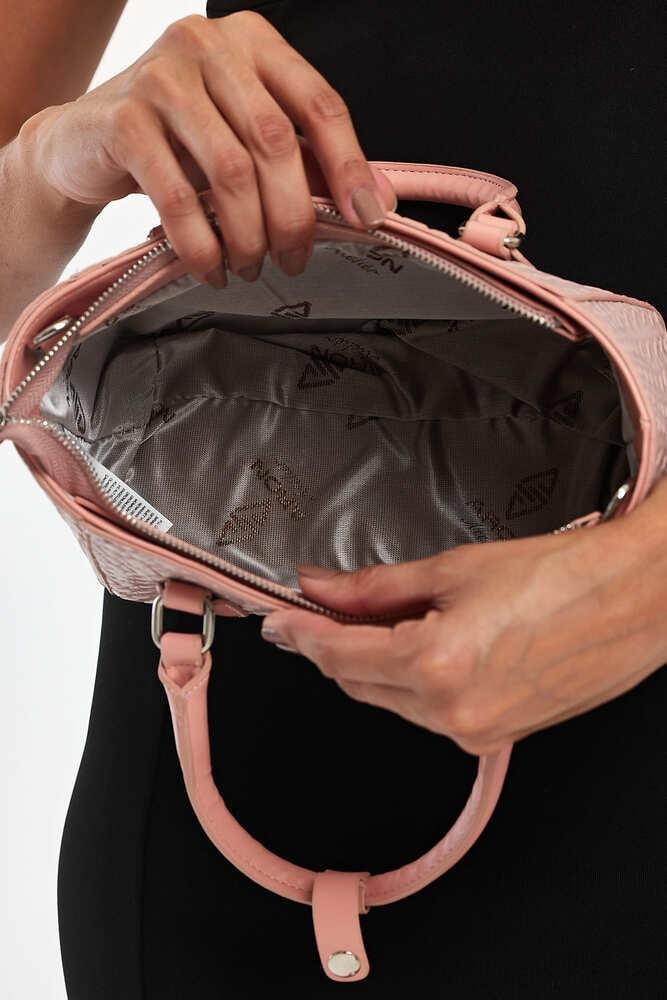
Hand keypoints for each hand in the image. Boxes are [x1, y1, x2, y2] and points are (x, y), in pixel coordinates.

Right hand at [21, 11, 395, 286]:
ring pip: (231, 172)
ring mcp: (161, 77)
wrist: (83, 144)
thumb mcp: (244, 140)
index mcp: (253, 43)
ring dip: (249, 236)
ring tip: (251, 267)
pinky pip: (178, 197)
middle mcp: (207, 45)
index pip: (319, 103)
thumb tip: (374, 204)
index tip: (367, 219)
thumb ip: (304, 162)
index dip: (350, 167)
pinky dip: (202, 245)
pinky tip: (212, 269)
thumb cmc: (178, 143)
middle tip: (295, 260)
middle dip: (294, 216)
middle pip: (277, 142)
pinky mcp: (123, 120)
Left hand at [260, 479, 666, 755]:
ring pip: (391, 700)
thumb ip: (374, 587)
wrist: (636, 599)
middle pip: (358, 683)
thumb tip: (320, 588)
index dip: (299, 634)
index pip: (338, 655)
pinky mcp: (496, 736)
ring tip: (388, 616)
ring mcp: (474, 732)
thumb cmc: (560, 575)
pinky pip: (429, 712)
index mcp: (436, 665)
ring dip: (373, 663)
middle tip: (324, 606)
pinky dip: (412, 681)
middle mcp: (450, 712)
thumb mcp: (453, 570)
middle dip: (334, 645)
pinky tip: (426, 644)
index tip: (276, 618)